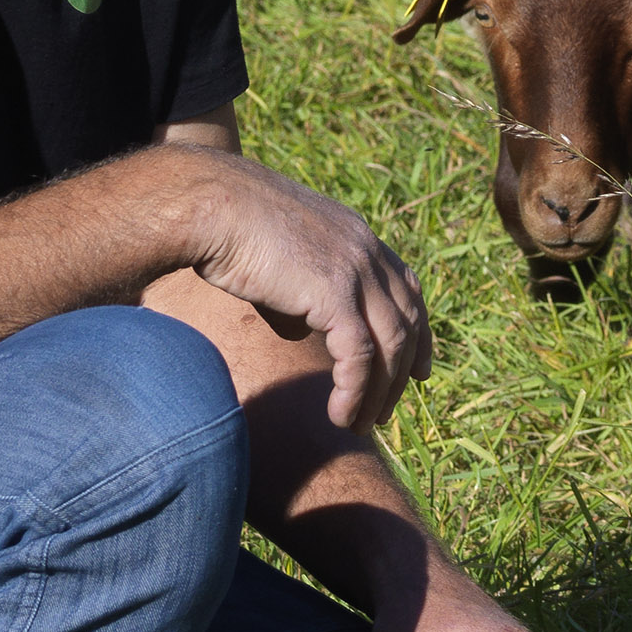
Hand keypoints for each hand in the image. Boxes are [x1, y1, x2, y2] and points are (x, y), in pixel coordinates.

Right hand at [163, 149, 430, 429]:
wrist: (210, 206)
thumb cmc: (228, 230)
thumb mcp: (276, 263)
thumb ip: (296, 298)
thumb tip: (299, 332)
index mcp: (357, 237)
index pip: (407, 289)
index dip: (419, 333)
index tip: (420, 370)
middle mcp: (366, 251)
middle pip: (408, 321)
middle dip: (403, 372)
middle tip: (386, 410)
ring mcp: (355, 270)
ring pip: (391, 345)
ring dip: (379, 393)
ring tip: (360, 425)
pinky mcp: (334, 294)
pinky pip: (360, 356)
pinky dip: (355, 392)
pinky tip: (339, 416)